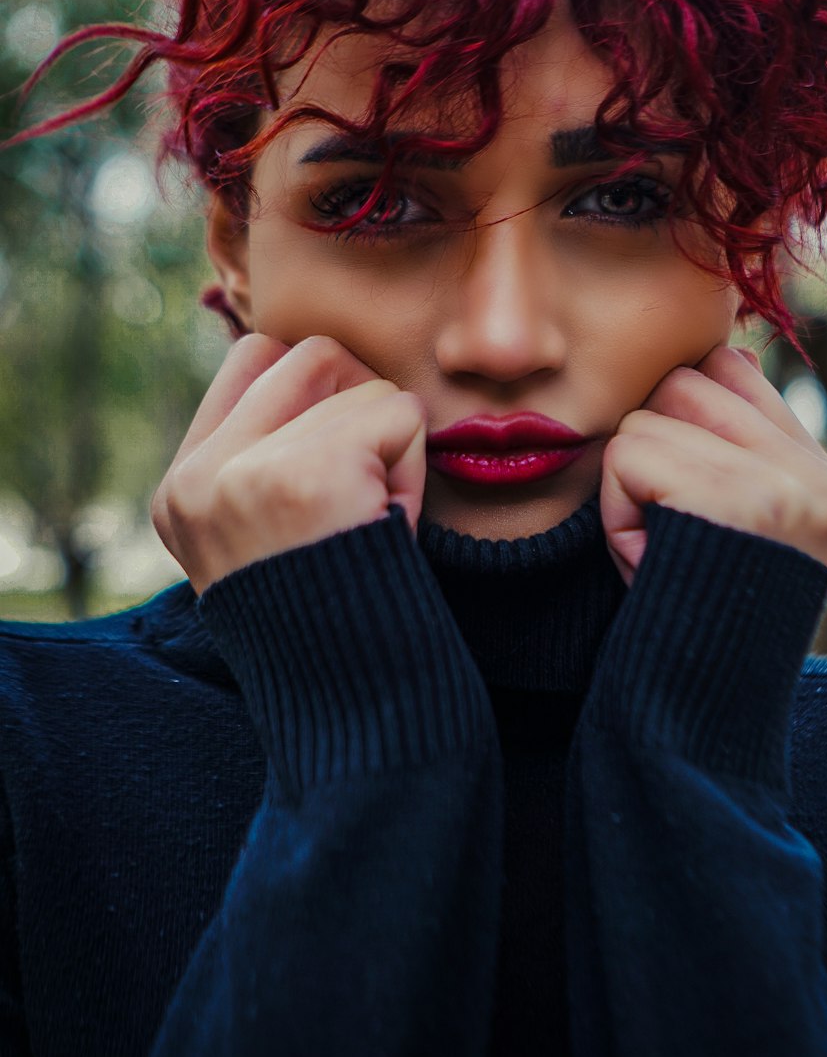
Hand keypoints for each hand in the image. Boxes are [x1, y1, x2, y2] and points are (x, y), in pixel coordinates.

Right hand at [151, 334, 427, 595]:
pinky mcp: (305, 476)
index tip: (341, 454)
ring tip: (373, 514)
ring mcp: (244, 473)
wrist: (354, 702)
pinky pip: (398, 416)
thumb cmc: (336, 615)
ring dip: (390, 445)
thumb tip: (329, 366)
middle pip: (309, 354)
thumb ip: (271, 452)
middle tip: (368, 479)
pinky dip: (413, 467)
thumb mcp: (272, 534)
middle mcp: (198, 479)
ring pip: (363, 385)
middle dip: (360, 401)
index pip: (252, 359)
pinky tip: (390, 522)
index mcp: (182, 490)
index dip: (318, 388)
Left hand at [600, 345, 826, 586]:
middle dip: (650, 443)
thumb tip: (739, 350)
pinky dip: (615, 507)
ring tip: (655, 538)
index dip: (680, 412)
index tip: (674, 483)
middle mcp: (812, 477)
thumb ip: (738, 440)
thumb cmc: (701, 608)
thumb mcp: (731, 520)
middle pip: (683, 383)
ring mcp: (776, 485)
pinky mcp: (729, 498)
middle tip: (660, 516)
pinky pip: (628, 453)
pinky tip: (642, 551)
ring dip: (630, 480)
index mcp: (818, 476)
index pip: (733, 371)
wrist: (707, 707)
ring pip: (648, 417)